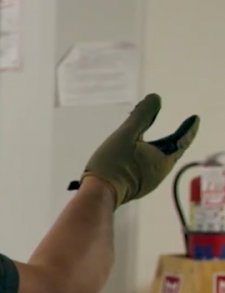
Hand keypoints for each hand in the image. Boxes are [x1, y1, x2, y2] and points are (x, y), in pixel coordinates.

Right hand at [83, 93, 199, 205]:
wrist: (97, 194)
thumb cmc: (113, 164)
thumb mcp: (126, 134)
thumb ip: (141, 116)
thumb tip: (155, 98)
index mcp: (163, 159)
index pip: (182, 140)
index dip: (189, 128)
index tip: (194, 119)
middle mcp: (160, 172)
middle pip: (171, 151)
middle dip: (172, 138)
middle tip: (173, 128)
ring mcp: (149, 182)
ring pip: (158, 160)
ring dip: (158, 148)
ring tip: (150, 140)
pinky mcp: (137, 188)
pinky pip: (148, 168)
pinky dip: (147, 158)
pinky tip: (136, 155)